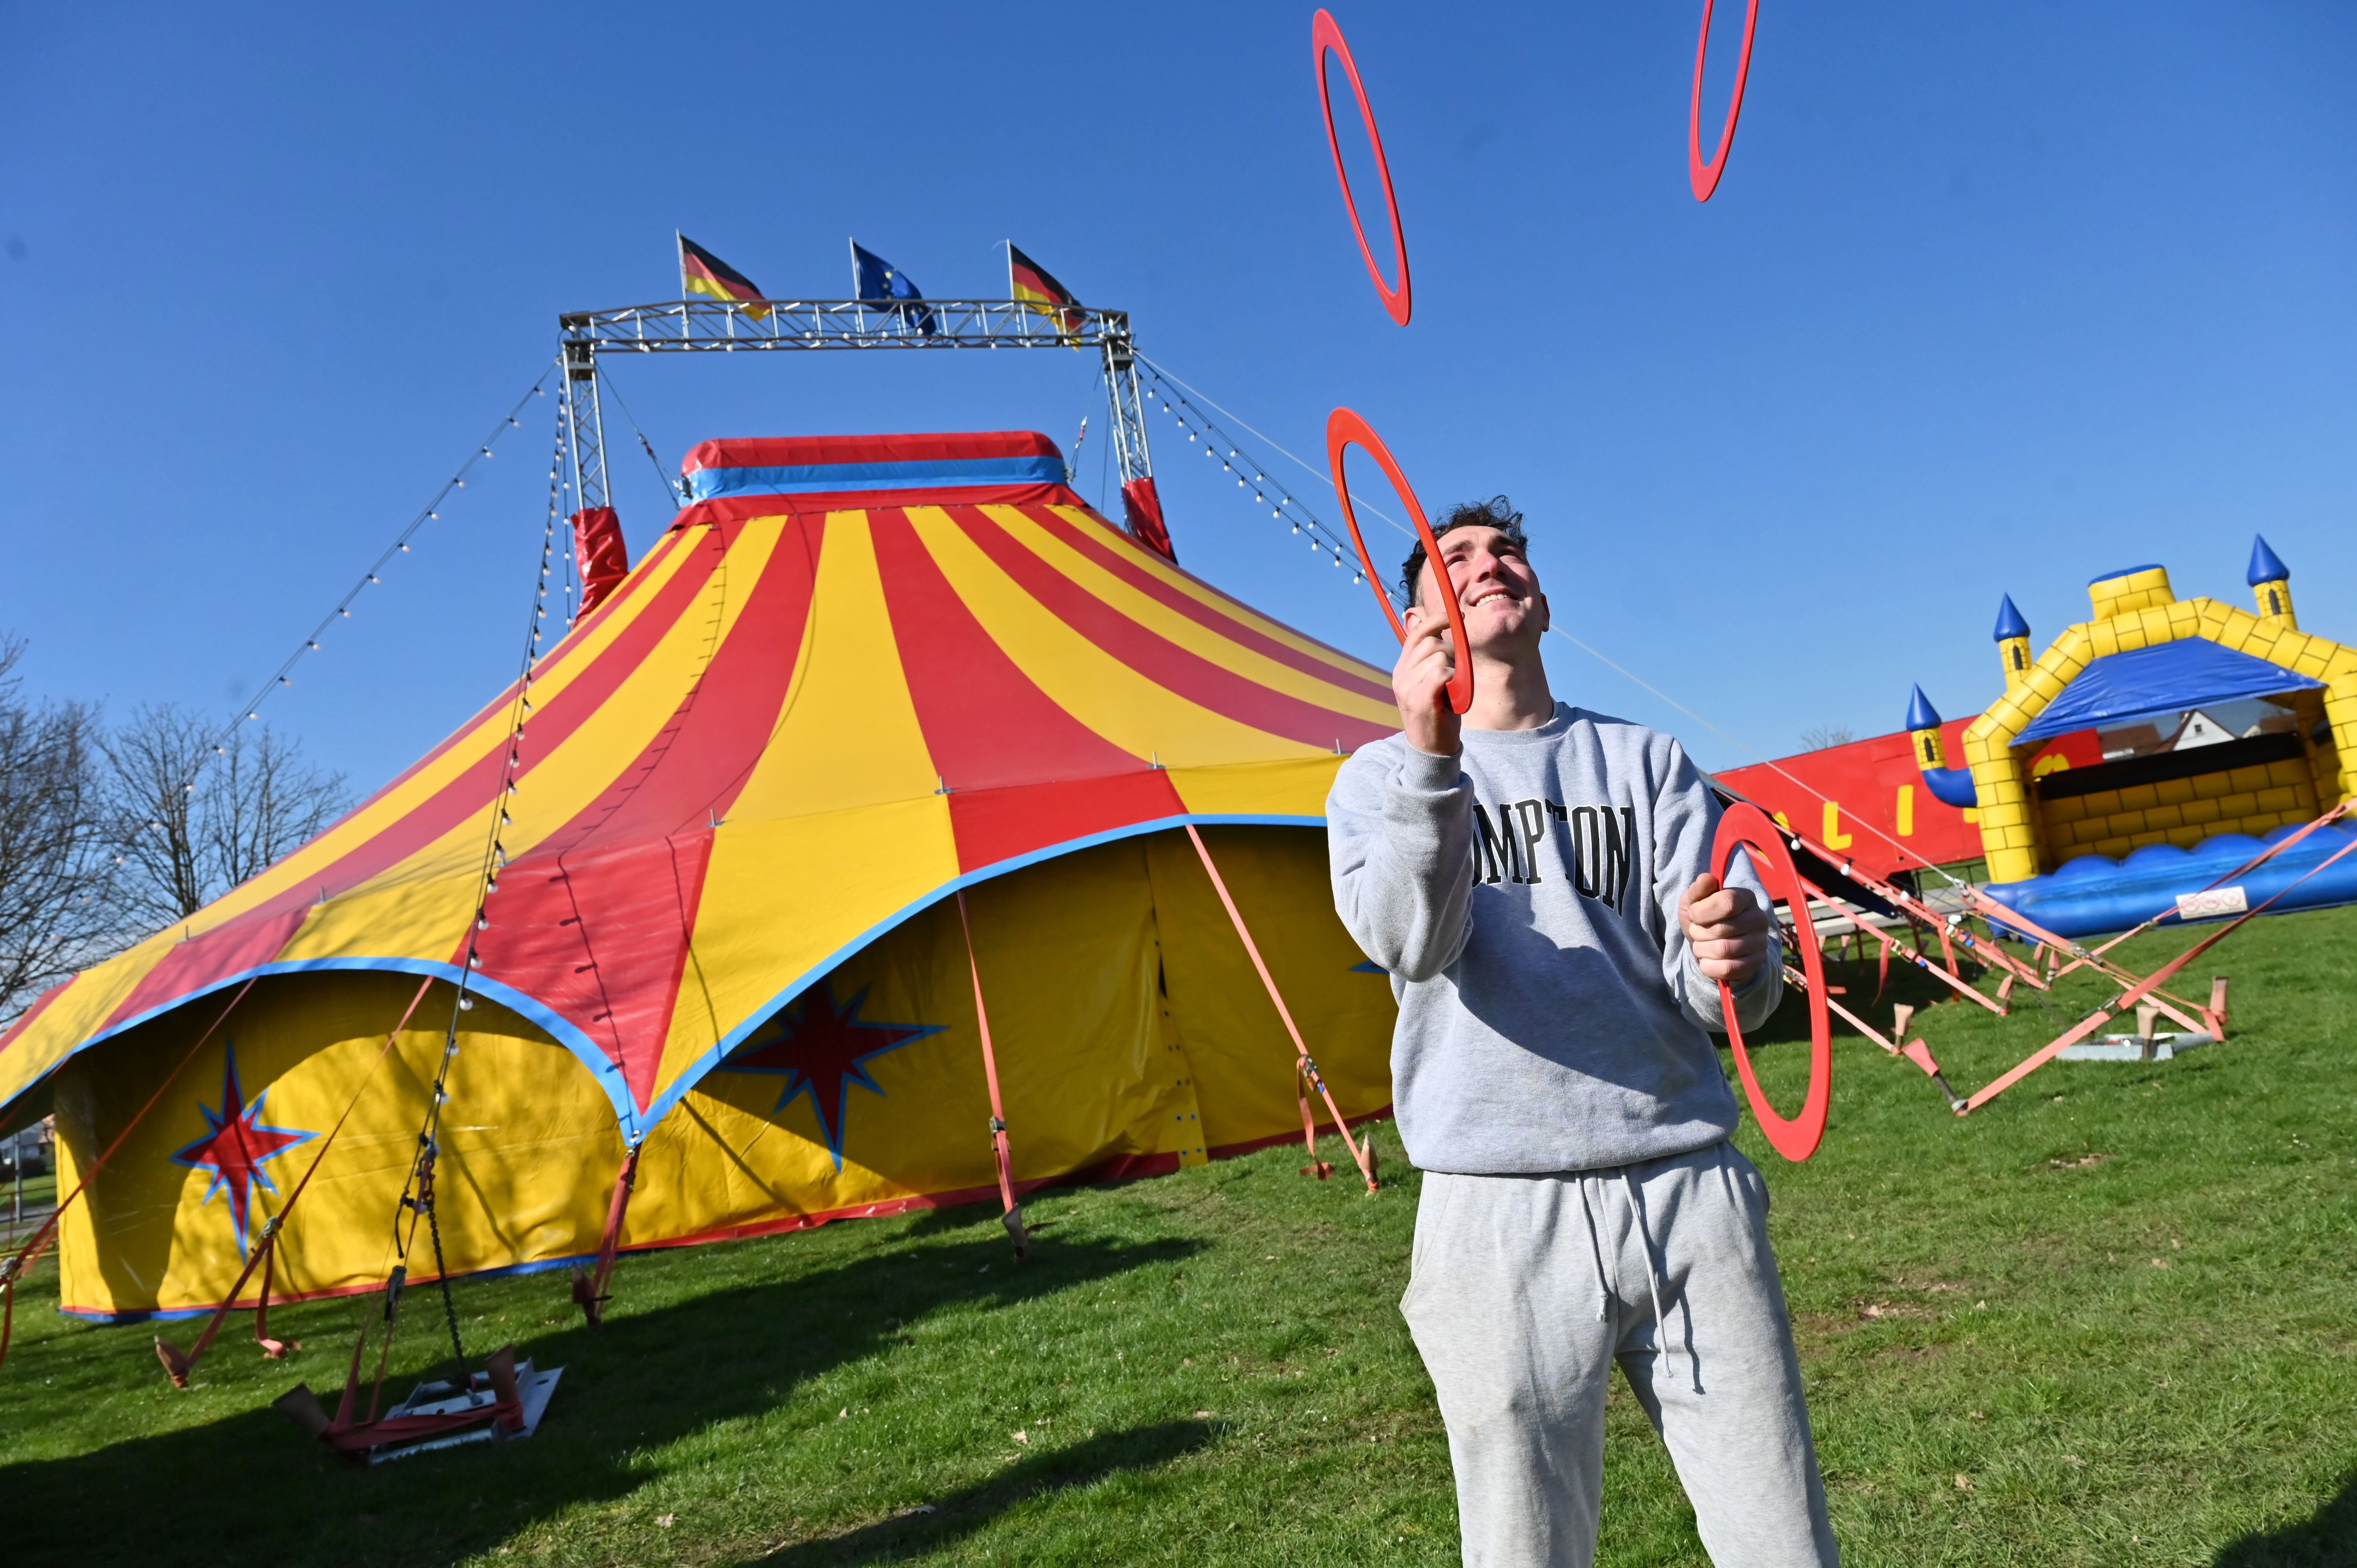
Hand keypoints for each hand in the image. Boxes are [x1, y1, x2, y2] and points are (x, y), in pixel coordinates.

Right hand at [1392, 605, 1460, 754]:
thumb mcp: (1430, 683)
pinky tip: (1451, 693)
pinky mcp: (1419, 699)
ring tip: (1451, 689)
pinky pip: (1442, 673)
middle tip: (1454, 674)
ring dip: (1453, 669)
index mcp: (1402, 669)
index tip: (1454, 616)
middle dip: (1450, 653)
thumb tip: (1443, 633)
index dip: (1435, 621)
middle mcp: (1400, 675)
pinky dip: (1453, 680)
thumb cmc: (1437, 714)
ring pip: (1438, 657)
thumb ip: (1431, 661)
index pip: (1416, 634)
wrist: (1431, 749)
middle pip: (1431, 643)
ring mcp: (1408, 687)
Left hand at [1680, 873, 1769, 985]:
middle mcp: (1759, 919)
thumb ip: (1699, 889)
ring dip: (1701, 949)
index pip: (1727, 902)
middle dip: (1698, 932)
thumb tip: (1708, 879)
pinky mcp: (1755, 964)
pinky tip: (1708, 959)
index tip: (1694, 914)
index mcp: (1746, 897)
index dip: (1703, 911)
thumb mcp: (1694, 901)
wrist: (1711, 945)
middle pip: (1721, 929)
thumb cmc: (1703, 918)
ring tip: (1702, 945)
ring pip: (1722, 950)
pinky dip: (1708, 966)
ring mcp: (1760, 943)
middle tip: (1698, 932)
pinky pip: (1727, 969)